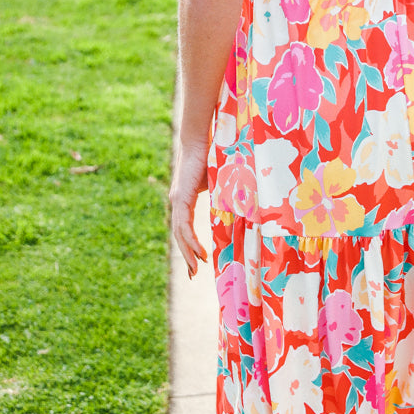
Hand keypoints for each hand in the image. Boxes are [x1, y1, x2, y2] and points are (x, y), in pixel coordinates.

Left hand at [169, 136, 209, 277]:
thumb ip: (220, 194)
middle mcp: (177, 201)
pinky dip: (190, 241)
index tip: (196, 260)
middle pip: (180, 235)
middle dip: (187, 255)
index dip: (189, 244)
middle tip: (193, 273)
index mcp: (183, 199)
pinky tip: (198, 253)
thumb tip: (236, 203)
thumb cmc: (210, 156)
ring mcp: (177, 200)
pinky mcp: (180, 198)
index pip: (184, 227)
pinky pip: (183, 226)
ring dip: (188, 252)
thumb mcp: (217, 182)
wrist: (200, 139)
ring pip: (180, 233)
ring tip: (197, 268)